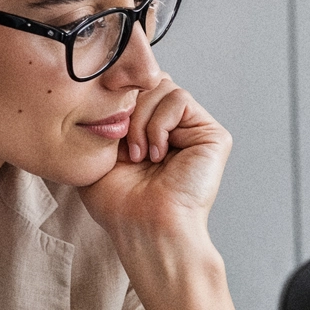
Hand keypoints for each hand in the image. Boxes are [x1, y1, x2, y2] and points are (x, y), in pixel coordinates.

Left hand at [78, 76, 230, 249]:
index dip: (118, 100)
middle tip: (125, 148)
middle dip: (129, 108)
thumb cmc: (119, 204)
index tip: (108, 134)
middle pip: (150, 81)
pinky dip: (160, 124)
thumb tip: (109, 86)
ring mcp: (194, 131)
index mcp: (151, 131)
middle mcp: (175, 128)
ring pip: (163, 87)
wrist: (144, 227)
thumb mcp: (97, 153)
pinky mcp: (212, 135)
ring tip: (140, 156)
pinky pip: (179, 99)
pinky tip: (157, 154)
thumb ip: (104, 117)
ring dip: (142, 121)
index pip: (136, 88)